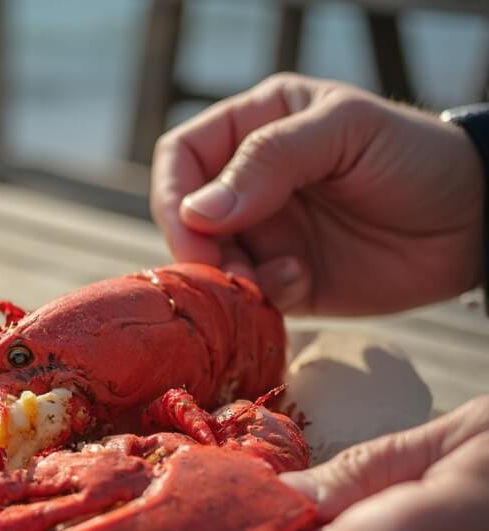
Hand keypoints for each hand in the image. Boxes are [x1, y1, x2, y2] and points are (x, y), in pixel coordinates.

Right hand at [150, 73, 484, 314]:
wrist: (475, 222)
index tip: (195, 229)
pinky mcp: (285, 279)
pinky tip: (300, 283)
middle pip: (185, 218)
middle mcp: (249, 182)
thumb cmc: (416, 156)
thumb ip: (270, 160)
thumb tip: (198, 210)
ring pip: (209, 264)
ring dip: (227, 278)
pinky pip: (245, 297)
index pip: (181, 157)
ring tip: (272, 279)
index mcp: (255, 127)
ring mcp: (265, 233)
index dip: (176, 194)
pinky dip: (259, 298)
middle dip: (197, 248)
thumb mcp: (345, 132)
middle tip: (225, 271)